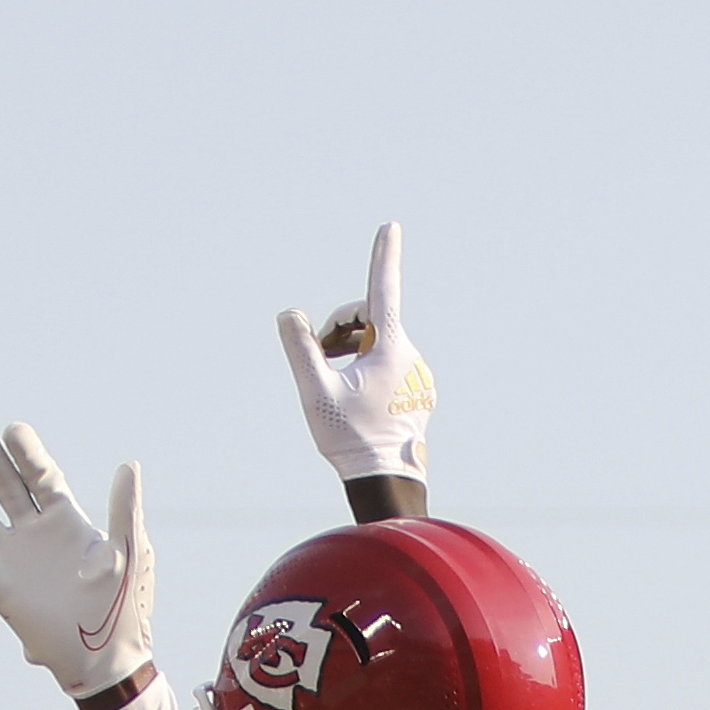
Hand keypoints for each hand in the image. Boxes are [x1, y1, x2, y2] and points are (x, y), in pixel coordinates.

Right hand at [0, 420, 148, 700]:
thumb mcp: (130, 552)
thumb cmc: (123, 606)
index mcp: (66, 519)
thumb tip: (129, 466)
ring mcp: (13, 556)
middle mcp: (34, 531)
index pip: (41, 476)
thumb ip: (125, 510)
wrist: (104, 656)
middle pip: (6, 486)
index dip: (27, 453)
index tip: (13, 429)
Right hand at [276, 217, 432, 486]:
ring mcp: (418, 376)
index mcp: (390, 348)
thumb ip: (300, 348)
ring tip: (333, 380)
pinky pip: (389, 366)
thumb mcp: (315, 391)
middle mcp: (411, 356)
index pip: (383, 290)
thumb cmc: (350, 439)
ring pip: (378, 343)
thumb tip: (290, 315)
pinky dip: (366, 369)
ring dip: (351, 351)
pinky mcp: (419, 392)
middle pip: (369, 320)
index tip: (391, 227)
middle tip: (319, 355)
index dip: (384, 256)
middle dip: (340, 329)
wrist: (385, 481)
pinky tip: (355, 398)